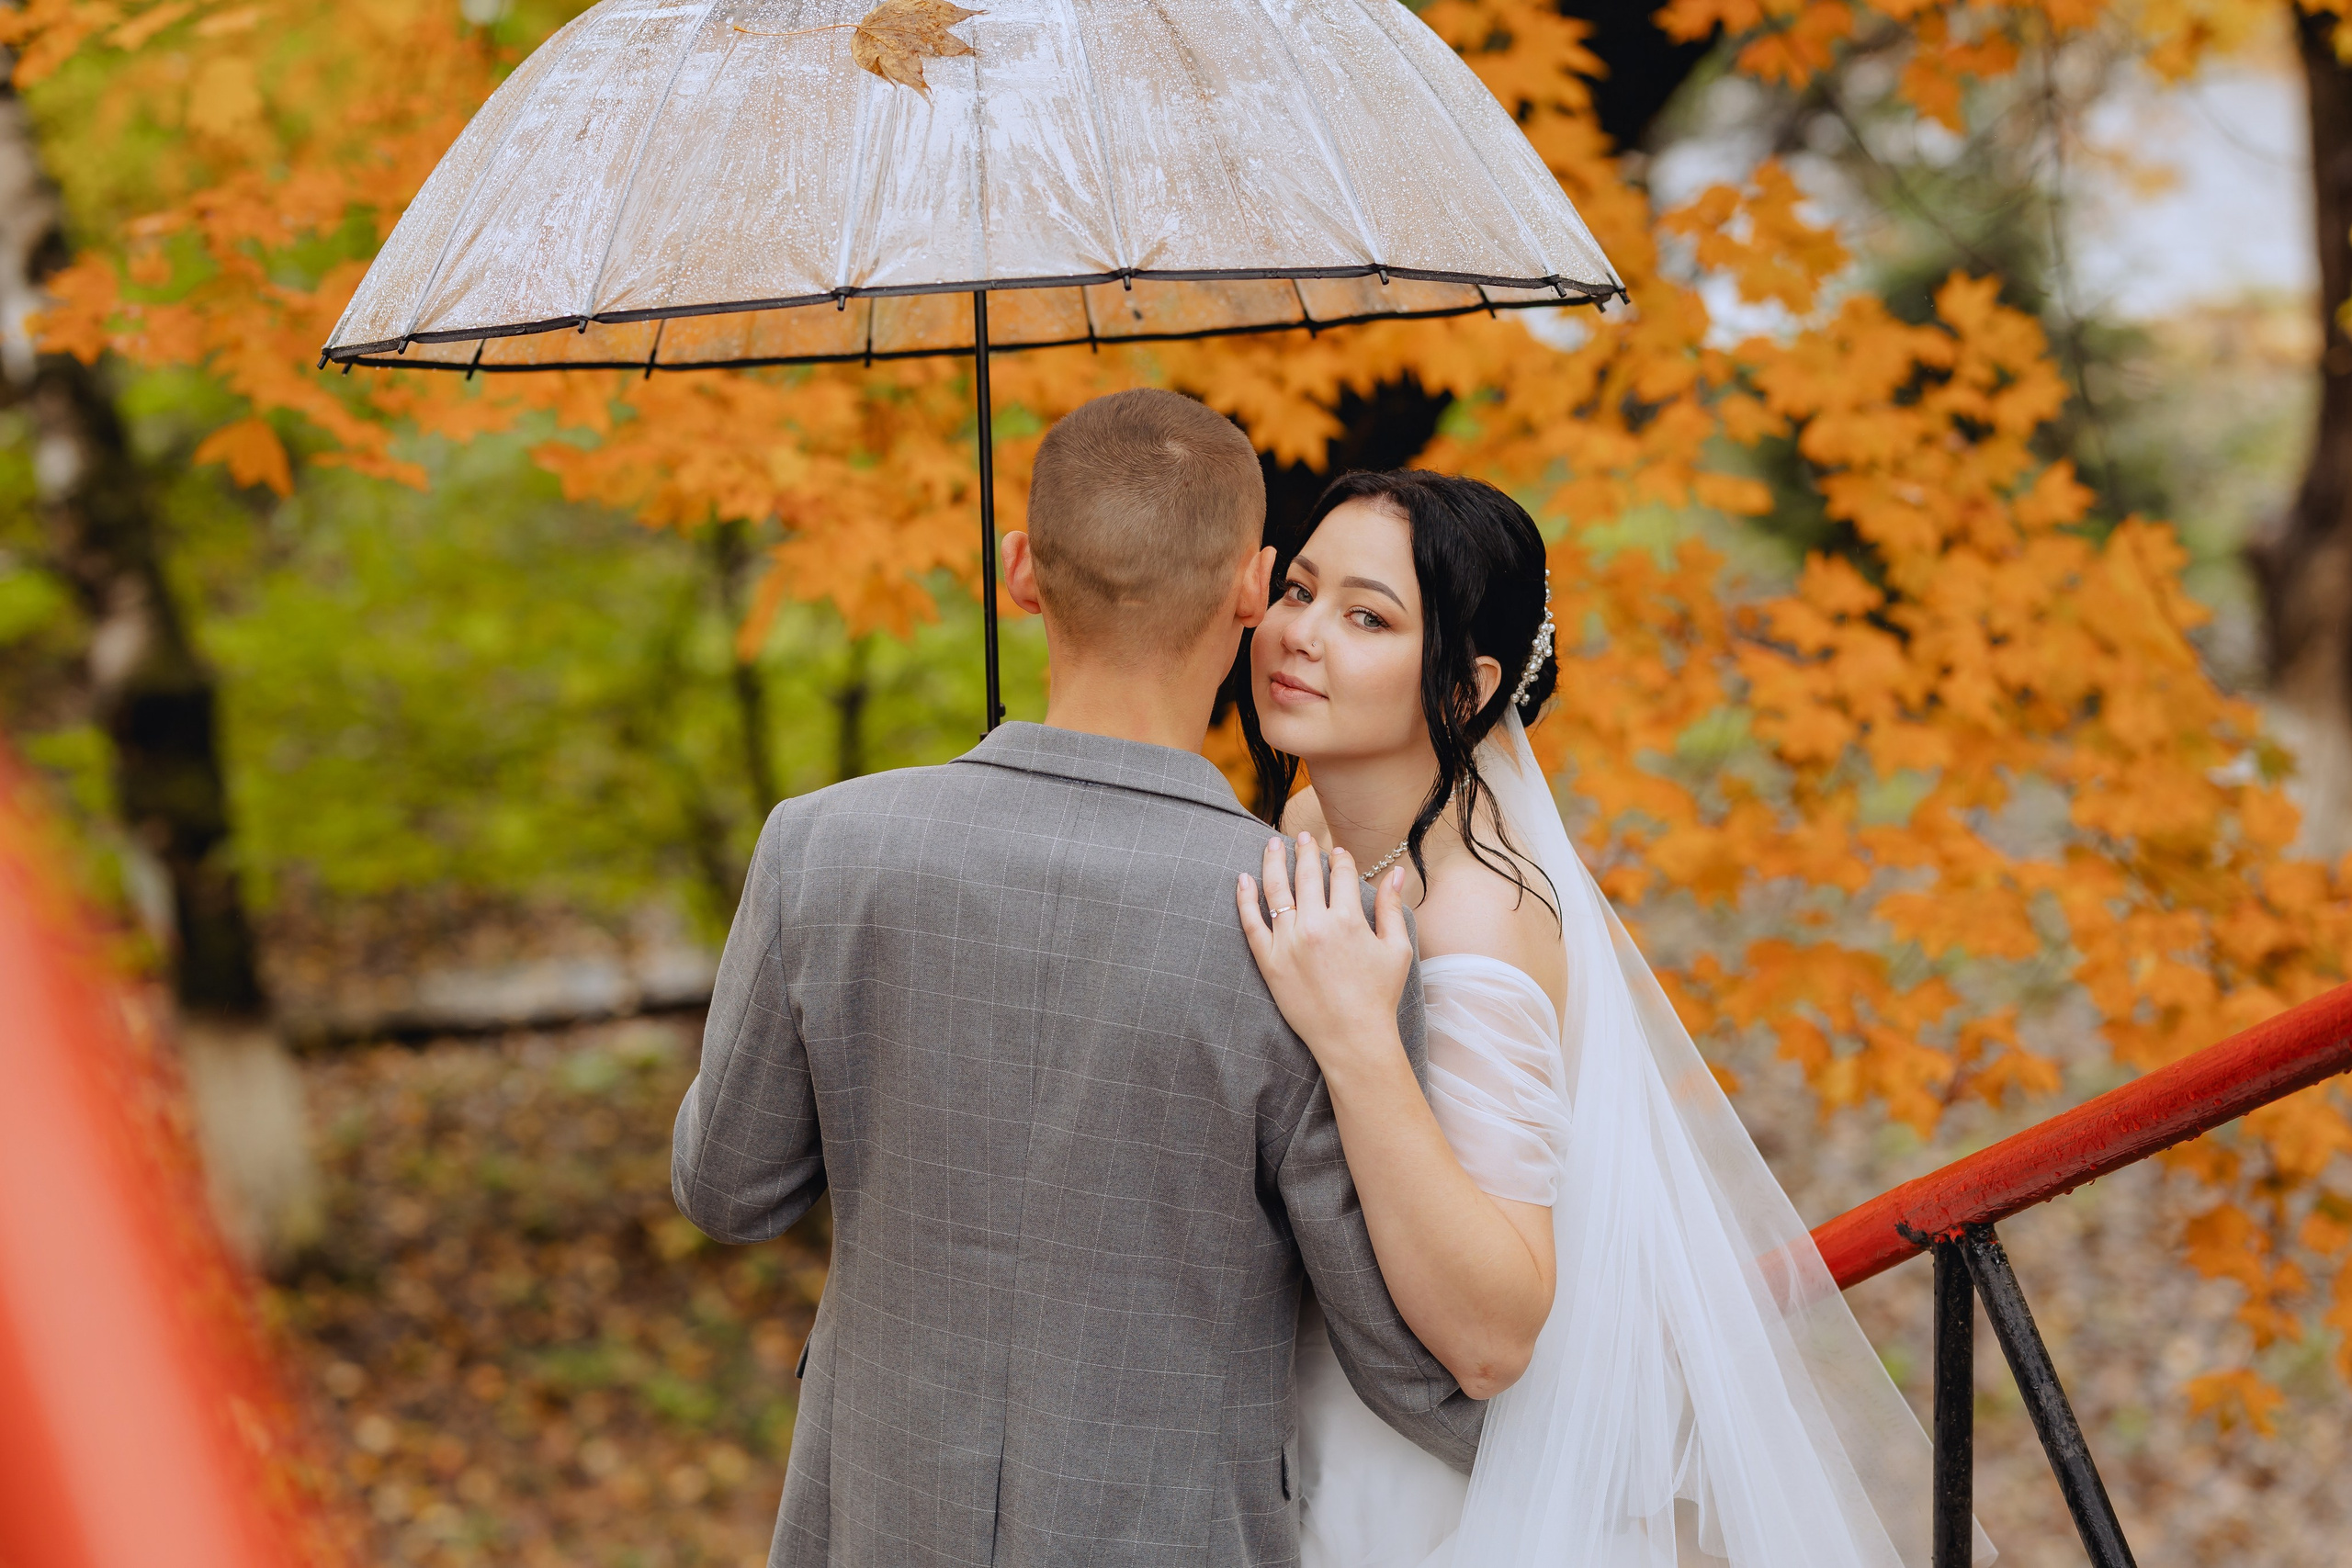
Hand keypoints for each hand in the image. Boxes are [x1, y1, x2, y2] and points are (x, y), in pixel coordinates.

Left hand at [1238, 832, 1413, 1073]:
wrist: (1352, 1038)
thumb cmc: (1379, 996)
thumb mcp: (1396, 950)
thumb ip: (1392, 908)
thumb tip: (1397, 873)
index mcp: (1349, 920)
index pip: (1341, 875)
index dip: (1340, 859)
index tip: (1337, 851)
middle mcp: (1315, 925)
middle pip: (1307, 875)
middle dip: (1306, 851)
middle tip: (1302, 837)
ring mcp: (1288, 943)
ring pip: (1276, 891)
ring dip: (1273, 862)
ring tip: (1272, 845)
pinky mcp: (1268, 962)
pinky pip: (1251, 923)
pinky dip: (1245, 898)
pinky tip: (1243, 878)